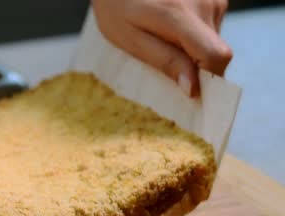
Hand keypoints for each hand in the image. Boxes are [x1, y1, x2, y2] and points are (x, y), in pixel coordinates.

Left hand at [92, 0, 231, 96]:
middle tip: (162, 54)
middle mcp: (205, 3)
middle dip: (193, 64)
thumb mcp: (129, 39)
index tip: (191, 90)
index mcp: (181, 16)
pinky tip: (170, 22)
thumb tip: (192, 88)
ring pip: (213, 40)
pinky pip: (210, 27)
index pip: (216, 56)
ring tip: (162, 33)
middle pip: (214, 52)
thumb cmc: (116, 6)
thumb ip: (164, 61)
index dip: (209, 80)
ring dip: (192, 47)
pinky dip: (193, 33)